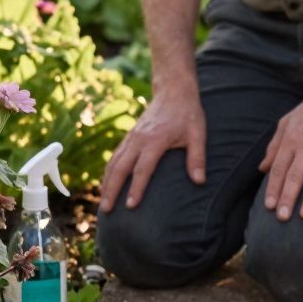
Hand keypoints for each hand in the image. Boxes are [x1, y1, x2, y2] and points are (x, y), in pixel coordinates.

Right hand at [100, 90, 205, 212]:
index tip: (131, 206)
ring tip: (103, 203)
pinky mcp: (129, 137)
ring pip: (113, 163)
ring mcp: (131, 138)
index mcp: (155, 140)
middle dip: (111, 190)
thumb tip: (200, 181)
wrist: (173, 91)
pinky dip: (108, 173)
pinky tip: (106, 185)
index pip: (143, 168)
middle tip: (106, 210)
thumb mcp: (198, 133)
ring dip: (106, 183)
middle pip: (120, 168)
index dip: (136, 188)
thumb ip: (197, 158)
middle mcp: (138, 140)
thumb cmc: (187, 114)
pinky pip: (114, 157)